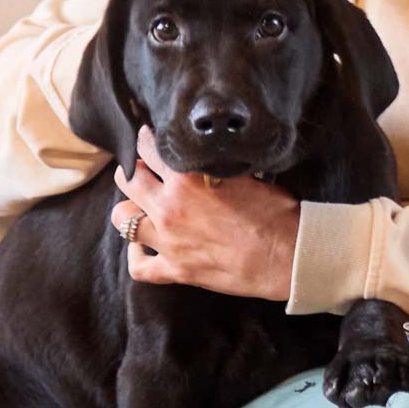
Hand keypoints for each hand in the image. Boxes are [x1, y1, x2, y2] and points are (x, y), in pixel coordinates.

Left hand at [108, 126, 298, 299]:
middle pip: (129, 179)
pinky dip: (135, 255)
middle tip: (141, 168)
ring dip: (128, 209)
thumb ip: (213, 167)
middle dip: (132, 169)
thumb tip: (203, 157)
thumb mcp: (244, 176)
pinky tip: (141, 247)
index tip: (148, 137)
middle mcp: (170, 208)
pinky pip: (139, 266)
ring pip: (123, 219)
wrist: (286, 256)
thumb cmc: (274, 214)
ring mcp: (169, 241)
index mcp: (186, 179)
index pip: (150, 149)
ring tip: (139, 205)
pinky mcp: (176, 270)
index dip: (146, 139)